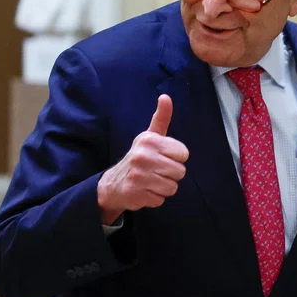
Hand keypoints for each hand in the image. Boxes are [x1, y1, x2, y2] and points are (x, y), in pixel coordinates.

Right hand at [97, 94, 189, 222]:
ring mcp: (138, 175)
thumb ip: (161, 118)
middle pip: (180, 172)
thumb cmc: (139, 157)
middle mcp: (143, 156)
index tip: (163, 157)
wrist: (113, 182)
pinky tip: (144, 190)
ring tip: (151, 181)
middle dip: (171, 174)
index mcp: (149, 140)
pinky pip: (160, 199)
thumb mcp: (149, 136)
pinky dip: (155, 198)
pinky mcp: (135, 193)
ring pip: (172, 187)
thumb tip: (166, 97)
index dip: (176, 158)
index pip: (184, 154)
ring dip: (164, 187)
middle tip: (157, 171)